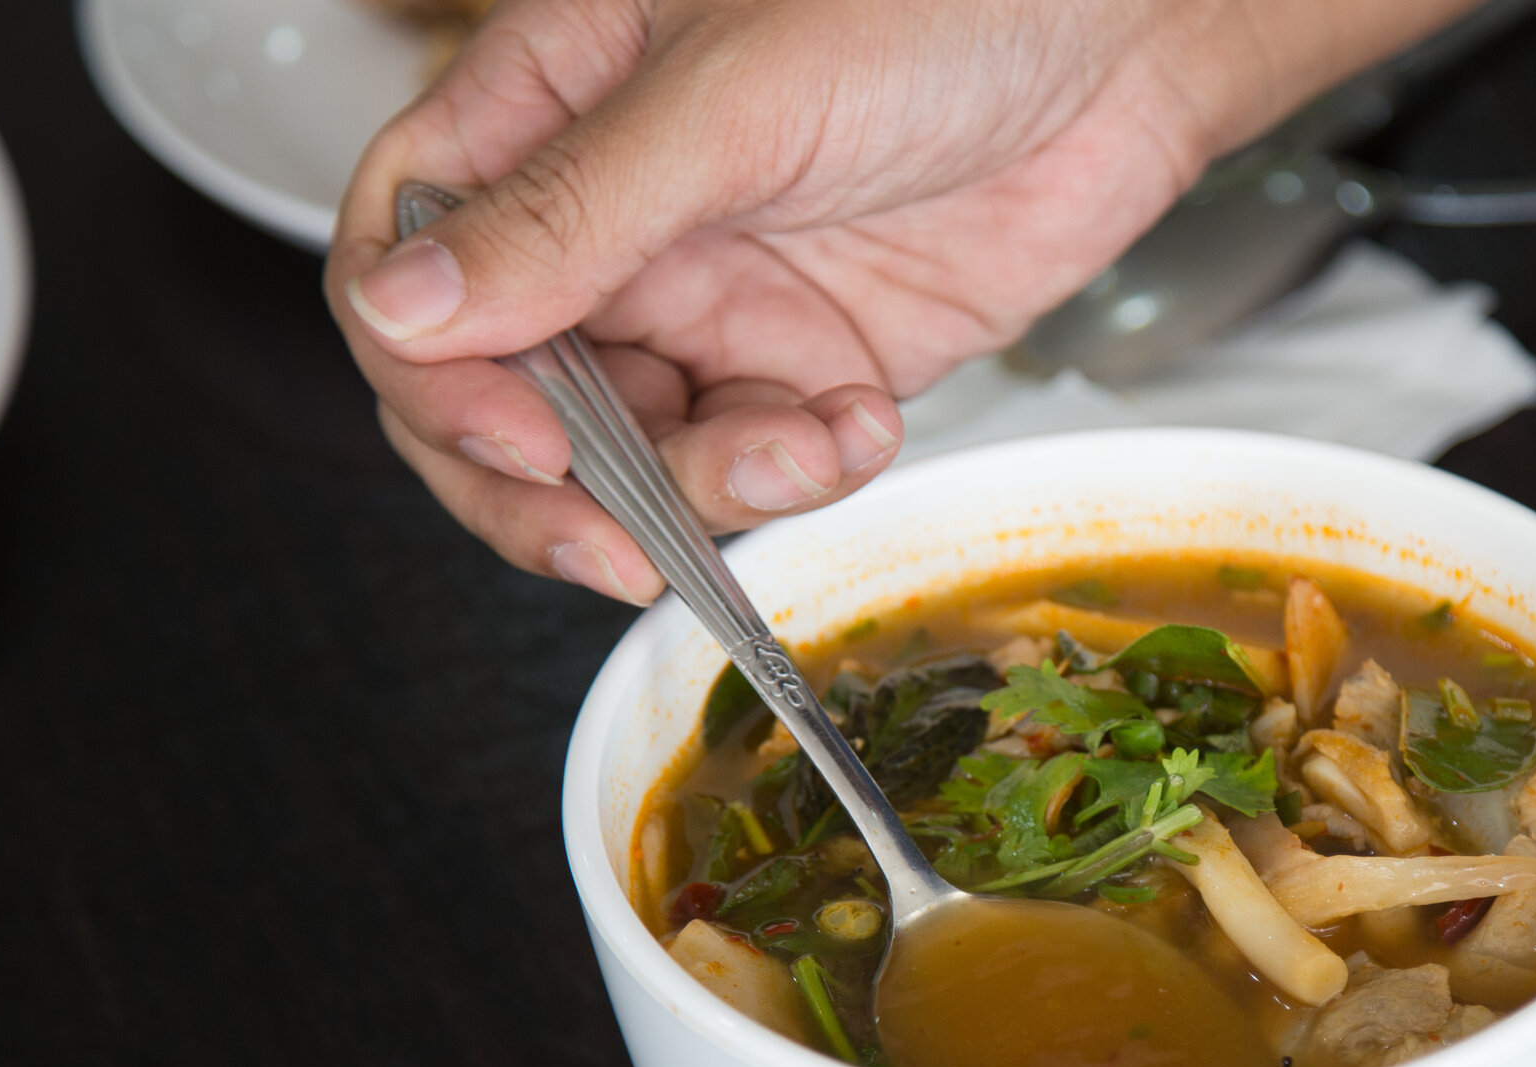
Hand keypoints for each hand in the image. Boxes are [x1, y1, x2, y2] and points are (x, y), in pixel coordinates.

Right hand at [326, 0, 1471, 600]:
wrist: (1125, 42)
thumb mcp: (731, 96)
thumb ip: (575, 211)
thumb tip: (412, 306)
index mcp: (550, 117)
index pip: (410, 267)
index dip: (435, 375)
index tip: (519, 438)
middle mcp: (618, 225)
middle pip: (503, 398)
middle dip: (552, 492)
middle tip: (615, 547)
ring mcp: (716, 302)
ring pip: (635, 457)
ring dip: (704, 491)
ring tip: (797, 446)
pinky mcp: (812, 367)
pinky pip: (760, 465)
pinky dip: (801, 475)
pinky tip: (861, 420)